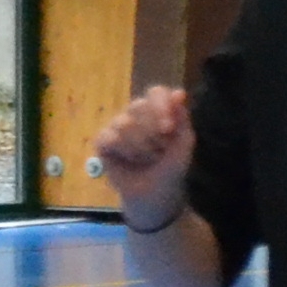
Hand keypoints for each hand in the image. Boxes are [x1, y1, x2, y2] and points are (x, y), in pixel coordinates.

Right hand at [93, 87, 192, 223]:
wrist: (155, 194)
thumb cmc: (171, 167)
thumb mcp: (184, 143)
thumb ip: (181, 117)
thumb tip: (179, 93)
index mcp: (158, 109)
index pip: (156, 93)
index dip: (161, 106)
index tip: (168, 128)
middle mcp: (136, 113)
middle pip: (139, 106)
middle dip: (153, 134)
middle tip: (160, 151)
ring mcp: (117, 125)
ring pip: (124, 124)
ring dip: (141, 147)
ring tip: (147, 159)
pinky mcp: (102, 140)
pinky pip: (110, 138)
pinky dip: (125, 152)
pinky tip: (129, 160)